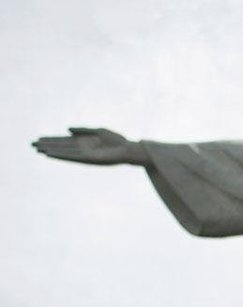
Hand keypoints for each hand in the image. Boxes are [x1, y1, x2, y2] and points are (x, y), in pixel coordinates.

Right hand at [32, 127, 148, 165]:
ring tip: (37, 149)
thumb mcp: (98, 131)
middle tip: (32, 144)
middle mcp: (82, 148)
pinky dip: (60, 155)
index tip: (39, 138)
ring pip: (63, 152)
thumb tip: (67, 129)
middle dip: (47, 145)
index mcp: (84, 141)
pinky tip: (50, 154)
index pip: (64, 141)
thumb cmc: (117, 140)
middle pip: (61, 146)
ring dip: (51, 150)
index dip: (52, 140)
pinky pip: (71, 157)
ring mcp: (84, 154)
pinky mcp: (88, 159)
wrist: (128, 149)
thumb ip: (83, 130)